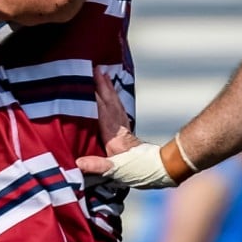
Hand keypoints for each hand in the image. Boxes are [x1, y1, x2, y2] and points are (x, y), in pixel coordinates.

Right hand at [75, 67, 175, 188]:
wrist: (163, 171)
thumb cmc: (140, 172)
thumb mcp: (117, 172)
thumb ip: (98, 166)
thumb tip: (78, 162)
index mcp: (114, 138)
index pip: (102, 114)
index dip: (94, 99)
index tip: (87, 83)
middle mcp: (119, 130)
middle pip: (110, 104)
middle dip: (102, 86)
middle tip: (96, 69)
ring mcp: (124, 130)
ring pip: (115, 105)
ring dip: (108, 89)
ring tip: (103, 75)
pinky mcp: (127, 133)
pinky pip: (118, 111)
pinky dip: (114, 100)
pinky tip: (111, 96)